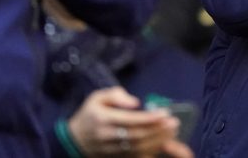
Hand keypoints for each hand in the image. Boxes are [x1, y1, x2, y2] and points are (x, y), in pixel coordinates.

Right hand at [67, 86, 187, 156]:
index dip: (149, 118)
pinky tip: (161, 144)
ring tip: (171, 132)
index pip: (130, 120)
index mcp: (103, 119)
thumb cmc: (90, 114)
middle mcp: (107, 136)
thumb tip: (135, 102)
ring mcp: (111, 150)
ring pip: (138, 148)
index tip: (165, 113)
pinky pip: (135, 157)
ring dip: (157, 141)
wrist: (74, 140)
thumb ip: (116, 95)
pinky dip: (150, 152)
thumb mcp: (97, 97)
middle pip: (137, 136)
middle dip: (157, 130)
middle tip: (174, 123)